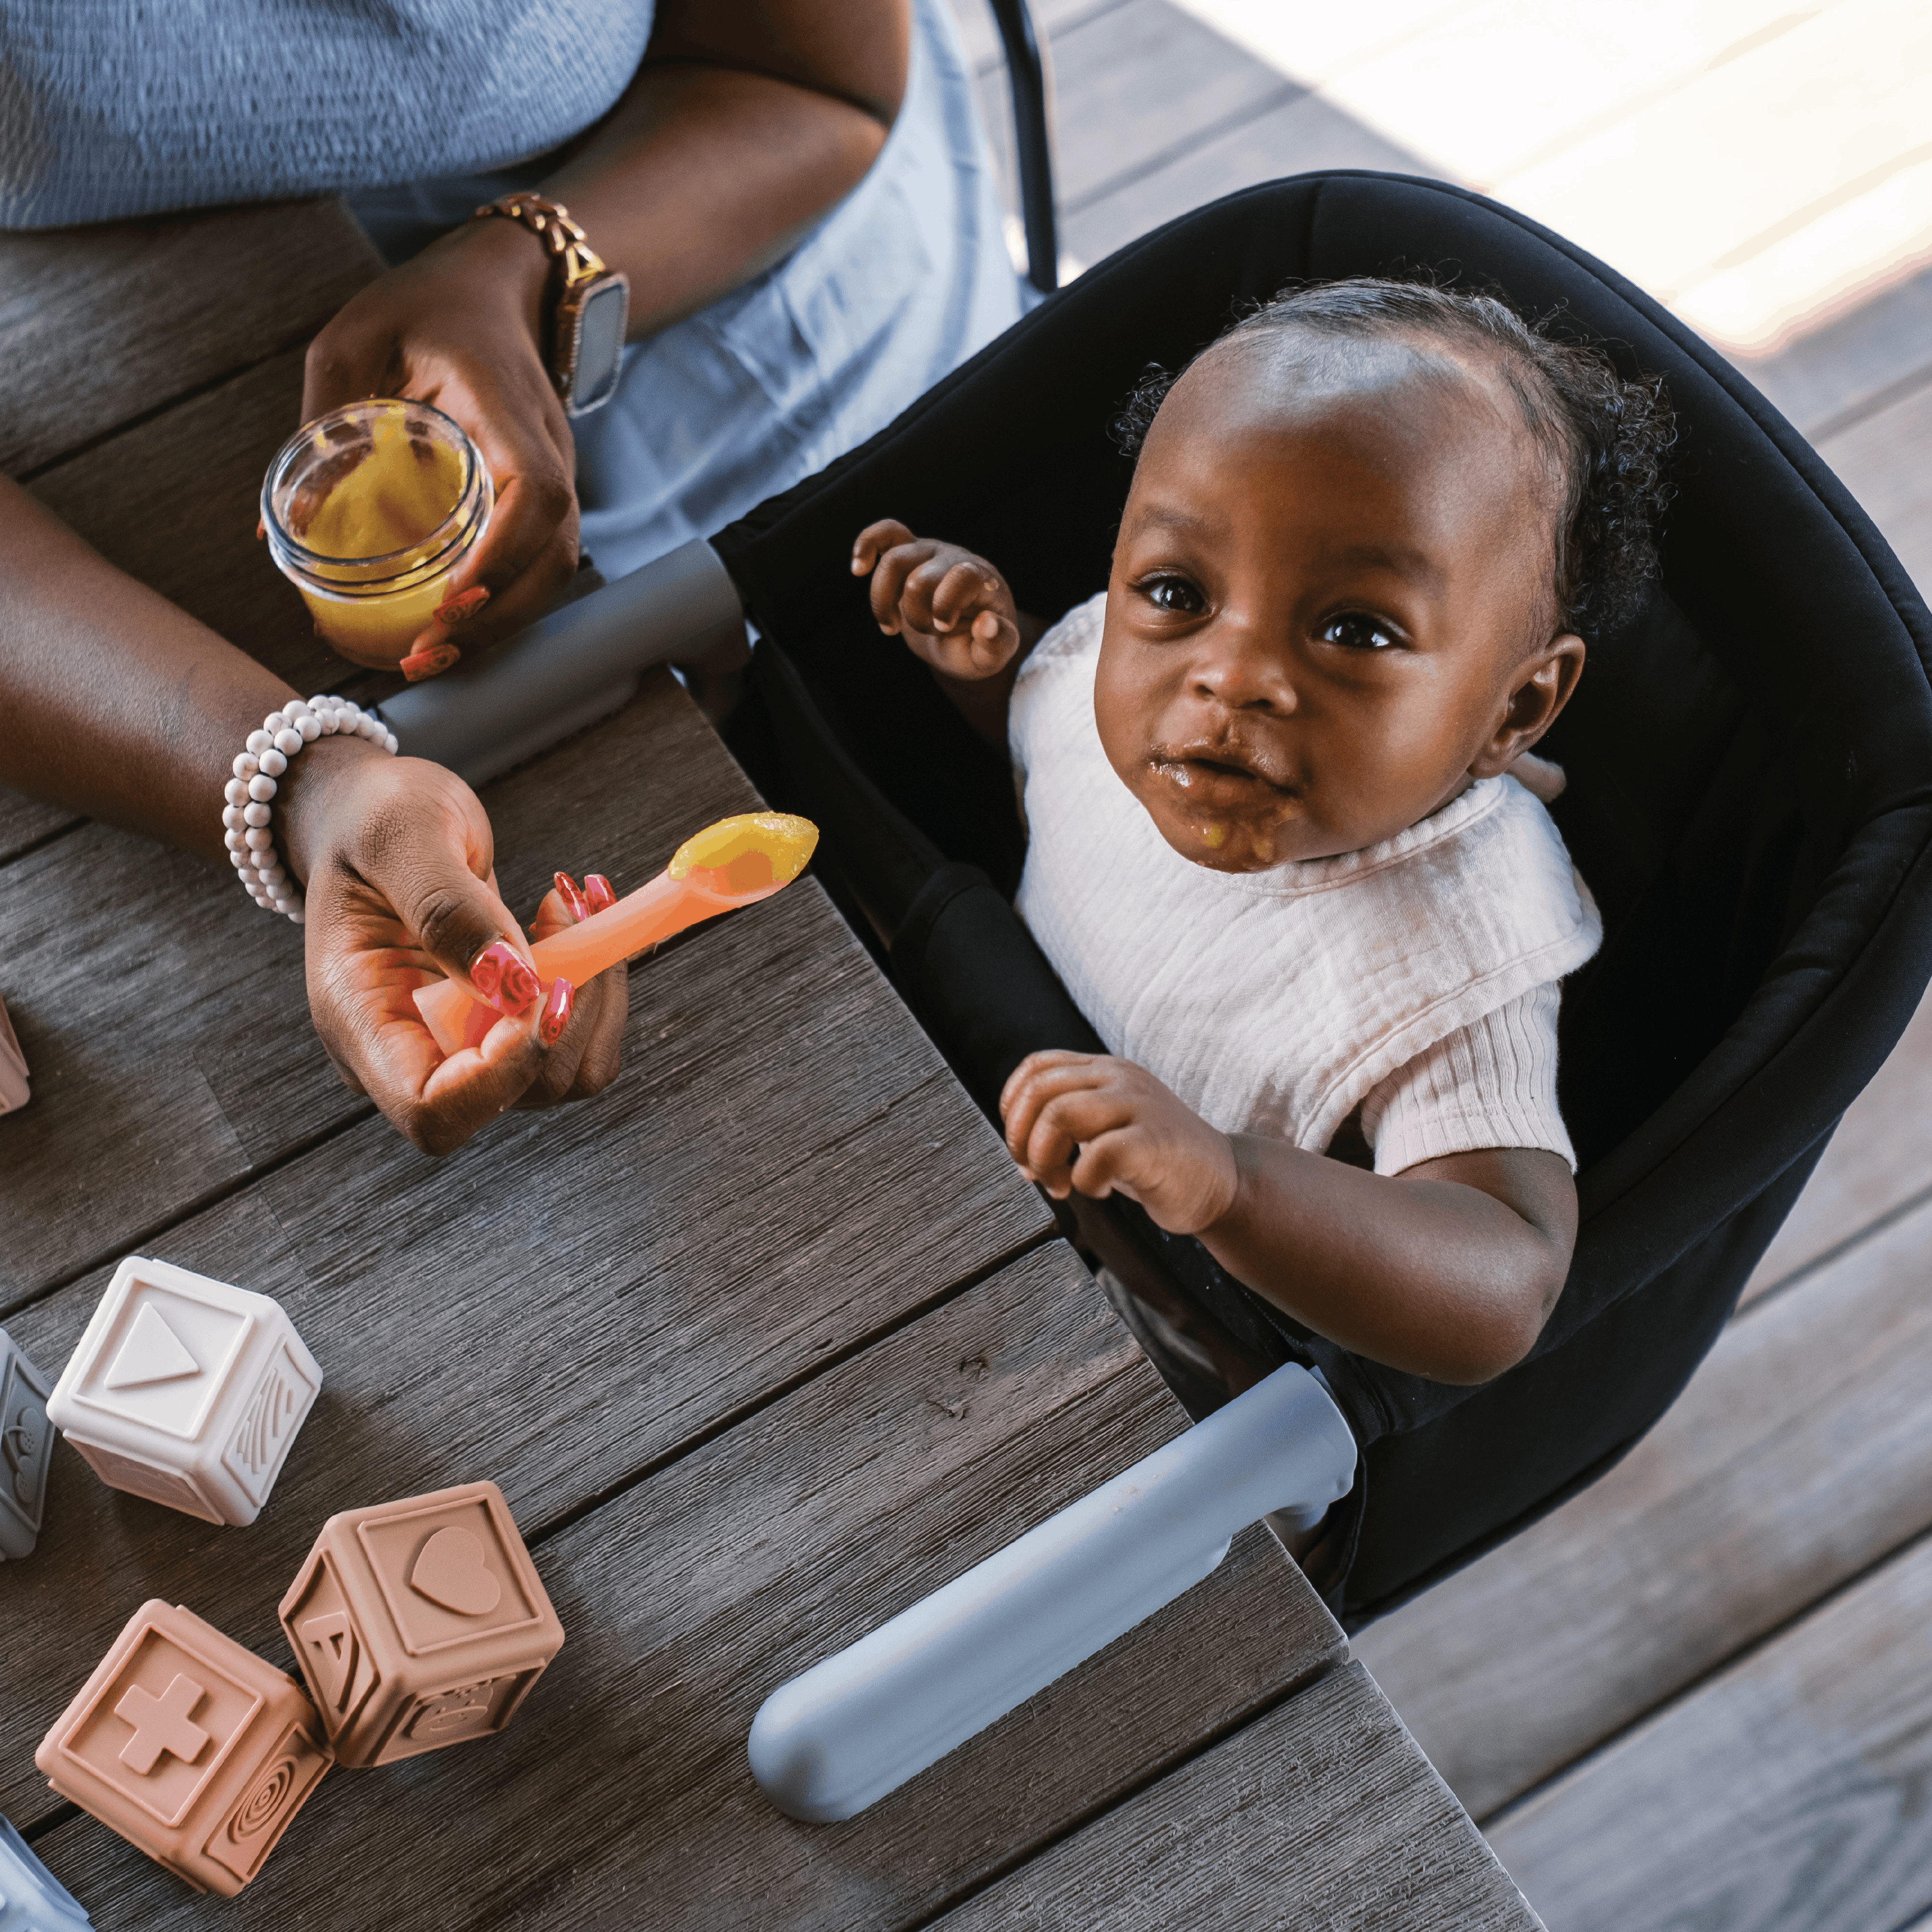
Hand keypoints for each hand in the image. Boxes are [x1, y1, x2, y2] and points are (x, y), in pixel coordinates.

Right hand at [280, 739, 627, 1153]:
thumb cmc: (373, 819)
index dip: (506, 1070)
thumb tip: (513, 984)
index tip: (549, 983)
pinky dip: (598, 981)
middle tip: (570, 905)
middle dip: (571, 1005)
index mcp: (360, 1022)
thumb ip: (448, 911)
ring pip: (566, 1071)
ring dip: (596, 989)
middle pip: (521, 1093)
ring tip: (573, 901)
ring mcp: (461, 1047)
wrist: (377, 818)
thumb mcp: (399, 837)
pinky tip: (573, 920)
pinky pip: (578, 1037)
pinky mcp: (504, 1028)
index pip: (434, 1110)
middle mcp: (411, 1052)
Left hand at [301, 218, 576, 670]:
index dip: (502, 556)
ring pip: (555, 569)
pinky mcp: (543, 495)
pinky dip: (504, 604)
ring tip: (435, 656)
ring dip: (503, 623)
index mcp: (506, 405)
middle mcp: (546, 448)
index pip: (535, 493)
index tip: (453, 599)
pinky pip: (539, 562)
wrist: (498, 288)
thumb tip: (274, 528)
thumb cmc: (422, 305)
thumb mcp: (352, 341)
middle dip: (499, 616)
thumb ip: (319, 423)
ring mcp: (555, 474)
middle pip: (556, 554)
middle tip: (428, 653)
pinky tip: (455, 628)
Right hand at [852, 520, 1022, 681]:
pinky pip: (886, 533)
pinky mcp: (908, 552)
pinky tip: (858, 568)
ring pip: (894, 560)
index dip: (946, 605)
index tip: (943, 629)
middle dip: (916, 615)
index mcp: (982, 581)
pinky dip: (867, 544)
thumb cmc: (978, 642)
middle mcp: (955, 559)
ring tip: (891, 627)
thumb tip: (987, 624)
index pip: (962, 577)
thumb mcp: (993, 655)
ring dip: (885, 600)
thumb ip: (998, 644)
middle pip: (920, 578)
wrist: (964, 632)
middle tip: (927, 632)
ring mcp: (930, 552)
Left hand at [999, 1050, 1239, 1235]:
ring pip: (1059, 1114)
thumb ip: (1068, 1119)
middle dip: (1021, 1139)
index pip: (1037, 1067)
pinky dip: (1084, 1180)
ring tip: (1062, 1185)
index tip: (1021, 1146)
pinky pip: (1097, 1154)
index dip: (1012, 1107)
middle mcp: (1121, 1079)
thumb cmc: (1157, 1160)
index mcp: (1106, 1071)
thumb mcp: (1109, 1125)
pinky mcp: (1155, 1142)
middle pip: (1040, 1091)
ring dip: (1045, 1159)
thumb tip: (1017, 1146)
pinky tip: (1099, 1190)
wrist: (1222, 1182)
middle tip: (1034, 1173)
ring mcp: (1140, 1107)